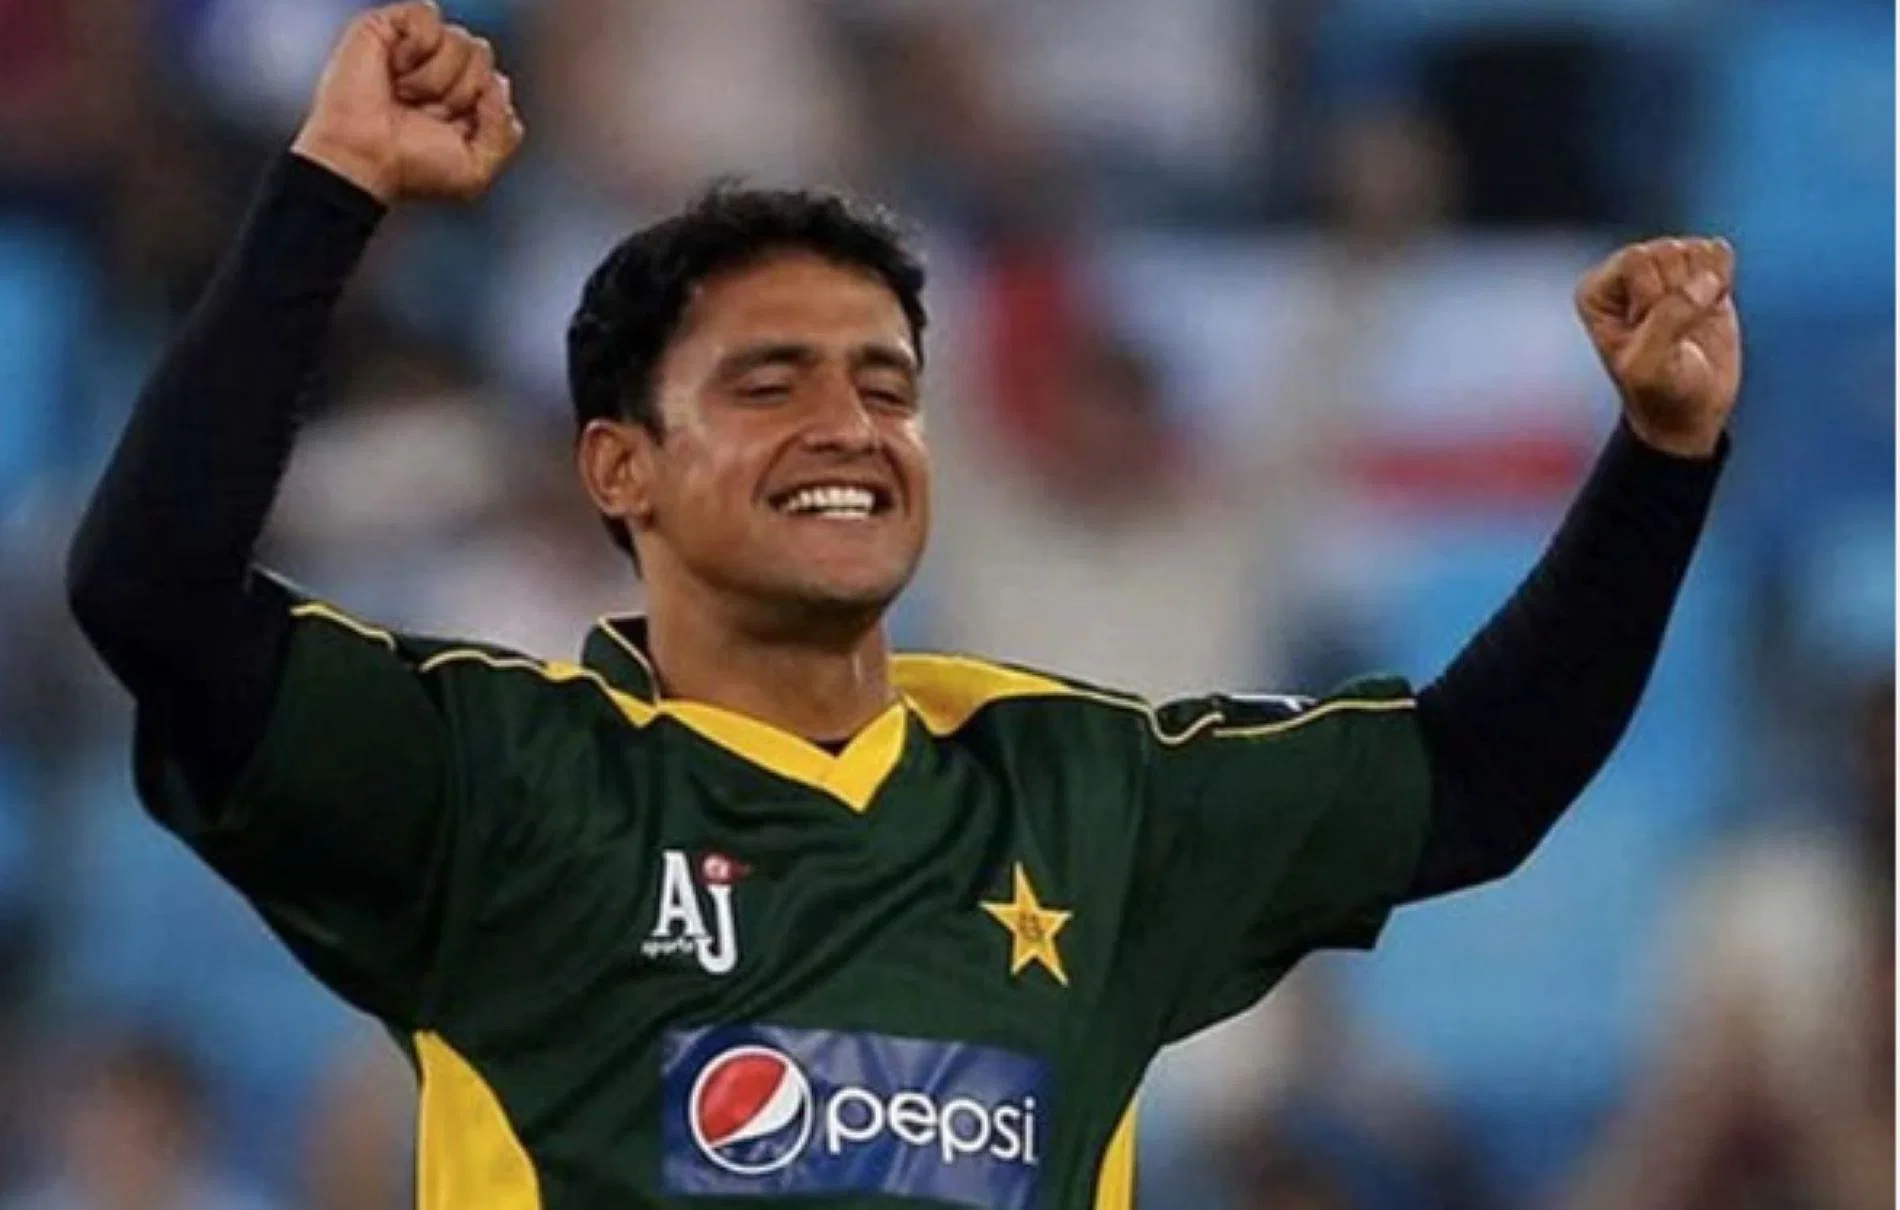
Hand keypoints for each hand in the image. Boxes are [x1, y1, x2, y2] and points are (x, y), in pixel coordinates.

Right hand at [291, 1, 523, 204]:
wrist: (364, 159)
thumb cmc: (412, 168)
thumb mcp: (477, 169)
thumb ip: (507, 133)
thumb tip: (498, 82)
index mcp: (465, 100)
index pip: (498, 83)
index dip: (481, 109)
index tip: (450, 133)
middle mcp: (443, 69)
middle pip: (484, 55)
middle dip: (461, 93)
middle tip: (425, 114)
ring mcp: (416, 47)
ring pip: (462, 39)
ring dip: (437, 78)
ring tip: (406, 96)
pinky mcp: (389, 26)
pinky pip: (429, 14)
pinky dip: (417, 46)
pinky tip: (395, 69)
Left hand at [1575, 237, 1741, 457]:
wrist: (1690, 409)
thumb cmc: (1659, 392)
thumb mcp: (1651, 365)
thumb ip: (1669, 319)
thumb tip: (1707, 279)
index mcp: (1596, 291)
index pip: (1637, 260)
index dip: (1655, 298)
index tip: (1650, 335)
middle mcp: (1624, 274)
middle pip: (1667, 251)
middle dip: (1680, 293)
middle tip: (1674, 331)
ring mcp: (1662, 269)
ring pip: (1693, 249)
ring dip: (1702, 288)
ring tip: (1690, 322)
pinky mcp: (1698, 272)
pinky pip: (1717, 251)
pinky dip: (1723, 276)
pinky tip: (1712, 304)